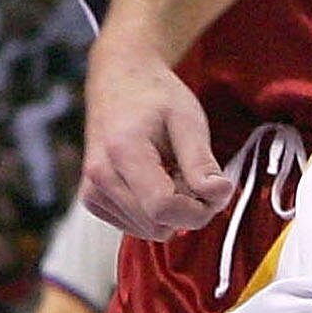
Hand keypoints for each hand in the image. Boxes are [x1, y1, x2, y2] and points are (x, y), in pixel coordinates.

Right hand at [82, 42, 232, 238]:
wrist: (120, 81)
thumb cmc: (154, 96)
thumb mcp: (188, 120)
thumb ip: (202, 162)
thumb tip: (219, 194)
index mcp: (122, 153)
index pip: (164, 209)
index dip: (199, 209)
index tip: (216, 188)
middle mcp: (100, 178)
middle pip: (159, 225)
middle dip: (189, 208)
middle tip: (195, 173)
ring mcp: (92, 192)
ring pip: (151, 231)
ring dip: (173, 210)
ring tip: (172, 170)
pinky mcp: (93, 201)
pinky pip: (138, 227)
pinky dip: (156, 211)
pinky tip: (157, 180)